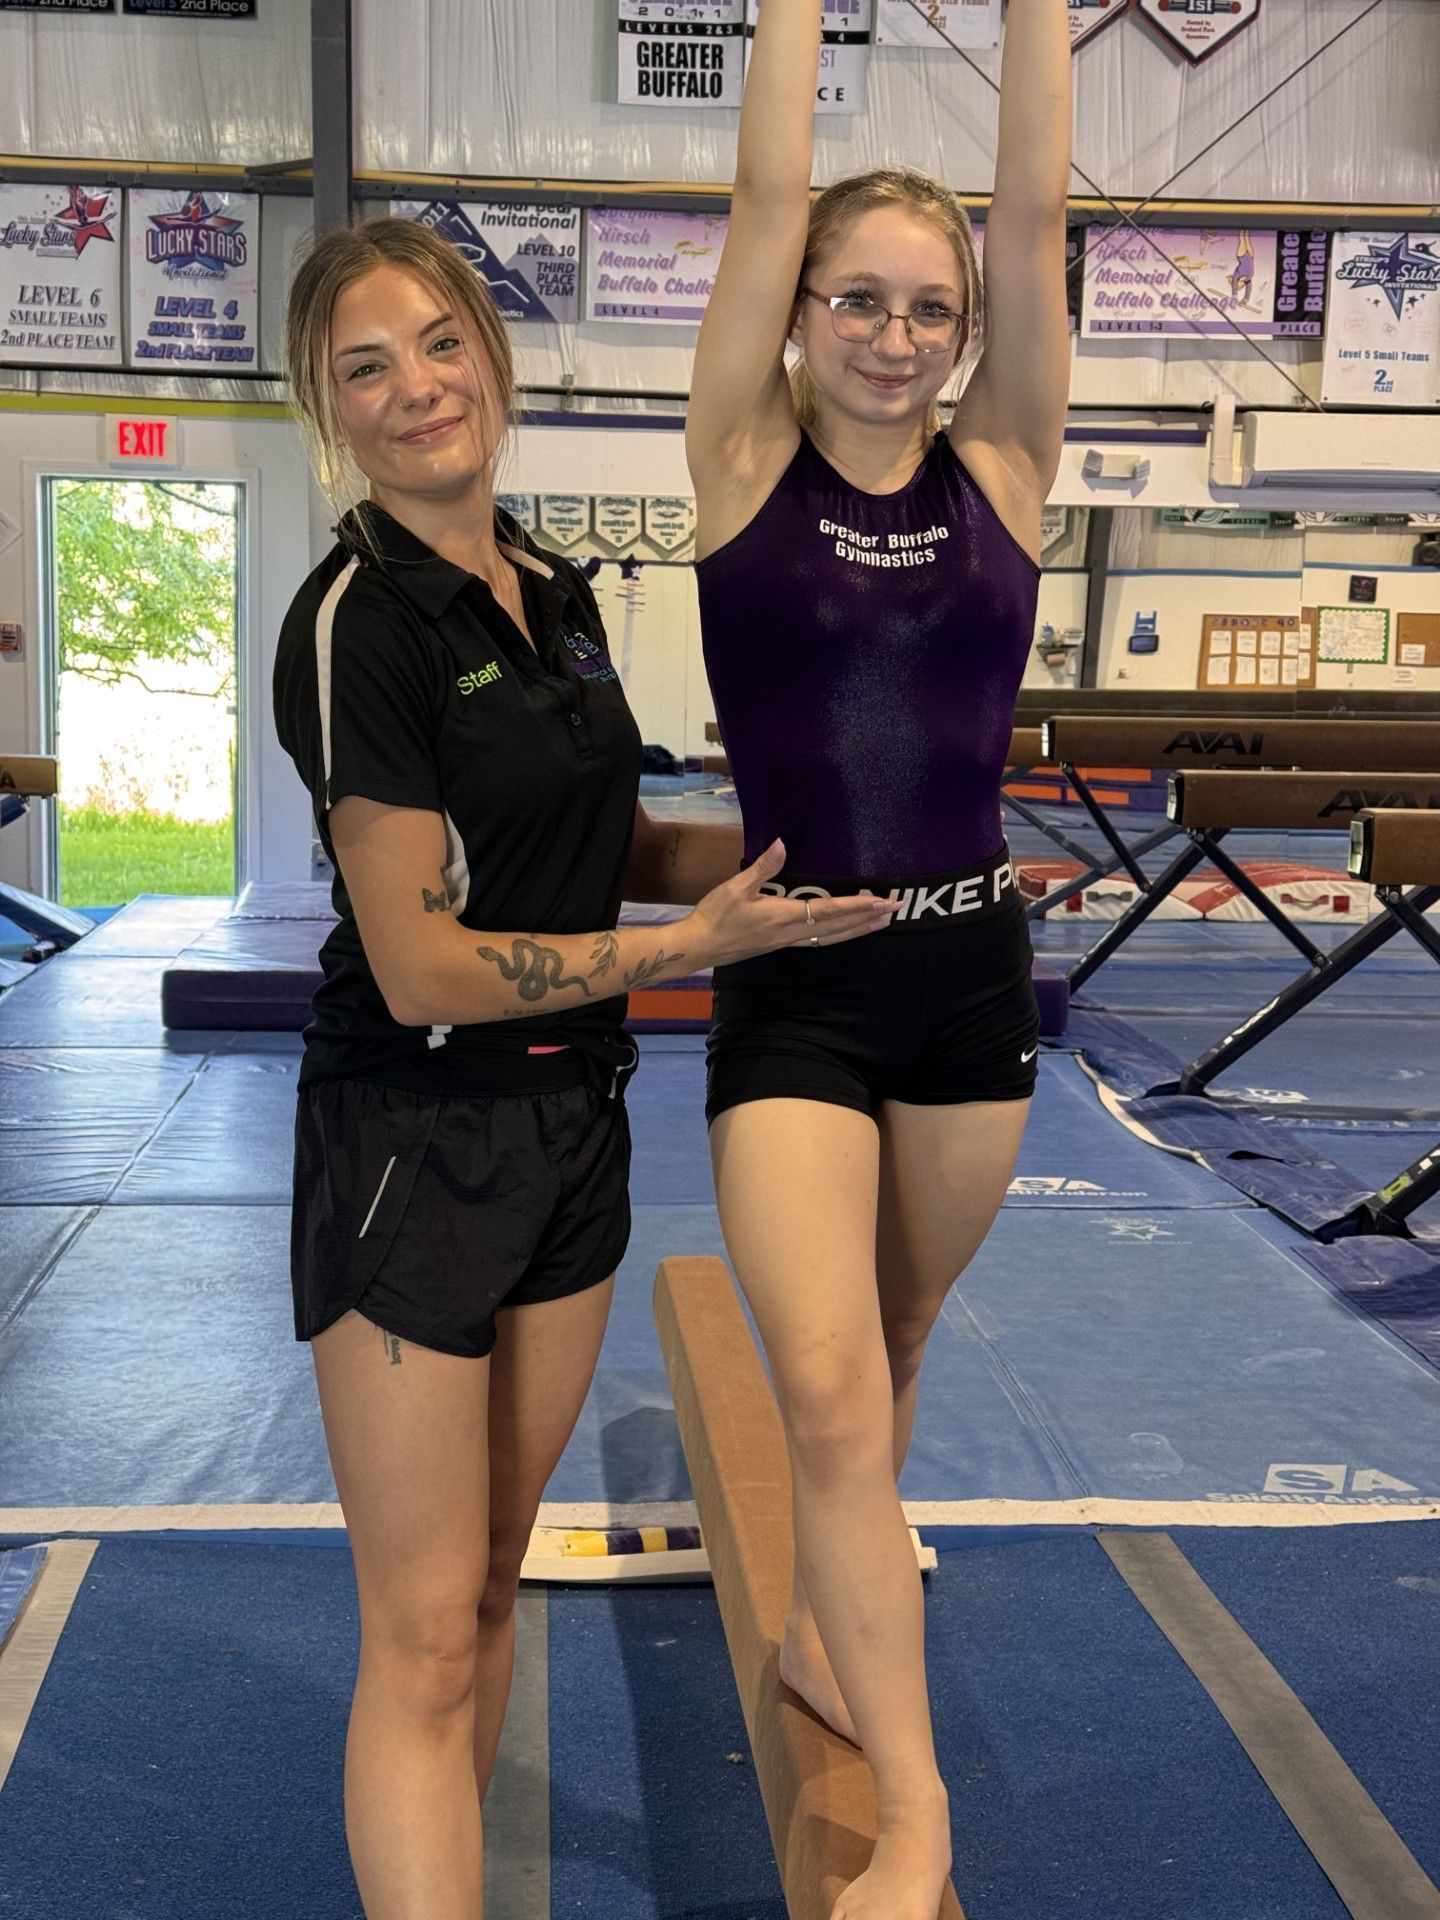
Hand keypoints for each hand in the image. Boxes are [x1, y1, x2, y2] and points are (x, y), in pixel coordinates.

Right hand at [681, 840, 899, 968]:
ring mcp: (787, 942)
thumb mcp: (735, 888)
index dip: (858, 906)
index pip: (829, 911)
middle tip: (895, 910)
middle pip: (838, 927)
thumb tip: (781, 843)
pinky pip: (820, 941)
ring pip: (832, 937)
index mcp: (783, 917)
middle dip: (868, 918)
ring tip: (881, 923)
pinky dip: (840, 935)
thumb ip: (762, 867)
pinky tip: (847, 932)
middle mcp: (791, 933)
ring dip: (858, 929)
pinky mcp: (781, 944)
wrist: (699, 946)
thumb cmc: (715, 916)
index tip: (882, 902)